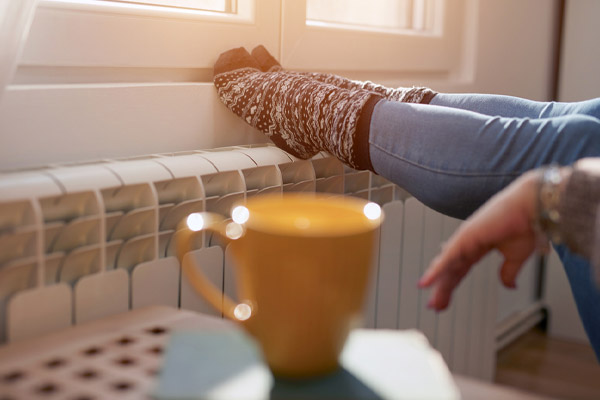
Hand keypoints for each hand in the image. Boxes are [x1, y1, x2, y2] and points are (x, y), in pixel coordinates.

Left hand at [418, 170, 540, 310]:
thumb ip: (508, 272)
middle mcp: (467, 242)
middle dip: (443, 289)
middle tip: (434, 306)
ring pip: (447, 265)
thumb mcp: (516, 257)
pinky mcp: (466, 236)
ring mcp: (465, 239)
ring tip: (431, 301)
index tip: (443, 302)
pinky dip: (436, 270)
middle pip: (450, 270)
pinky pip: (448, 257)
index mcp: (478, 246)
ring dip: (437, 283)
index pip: (459, 270)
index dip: (450, 285)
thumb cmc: (527, 226)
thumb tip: (508, 286)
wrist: (533, 209)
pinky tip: (425, 283)